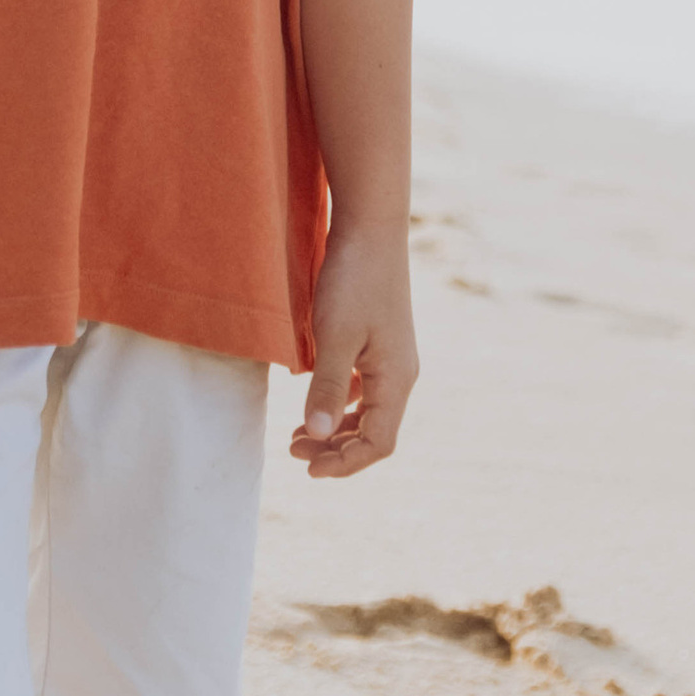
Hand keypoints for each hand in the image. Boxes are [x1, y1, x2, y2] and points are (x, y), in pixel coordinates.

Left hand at [290, 224, 417, 479]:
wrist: (370, 227)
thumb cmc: (352, 279)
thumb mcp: (333, 336)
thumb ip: (326, 388)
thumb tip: (317, 437)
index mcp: (396, 379)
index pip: (378, 443)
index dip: (345, 463)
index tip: (308, 468)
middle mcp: (400, 373)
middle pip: (375, 432)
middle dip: (336, 449)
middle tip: (293, 450)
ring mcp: (392, 357)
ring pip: (369, 411)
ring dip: (337, 428)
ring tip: (298, 434)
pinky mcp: (380, 341)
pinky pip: (364, 388)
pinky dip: (340, 403)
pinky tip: (315, 396)